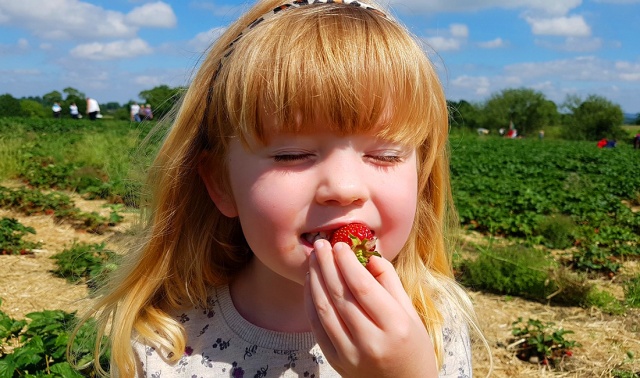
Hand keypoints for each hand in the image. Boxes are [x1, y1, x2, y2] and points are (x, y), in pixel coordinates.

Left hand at [304, 239, 437, 376]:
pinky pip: (318, 327)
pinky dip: (311, 302)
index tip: (340, 244)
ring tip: (313, 260)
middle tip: (320, 244)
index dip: (347, 262)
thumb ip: (390, 282)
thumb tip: (369, 256)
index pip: (363, 287)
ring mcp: (350, 354)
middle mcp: (371, 341)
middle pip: (340, 295)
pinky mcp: (336, 361)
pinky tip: (311, 284)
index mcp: (395, 325)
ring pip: (325, 309)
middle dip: (327, 265)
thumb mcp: (411, 312)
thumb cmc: (412, 346)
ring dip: (315, 280)